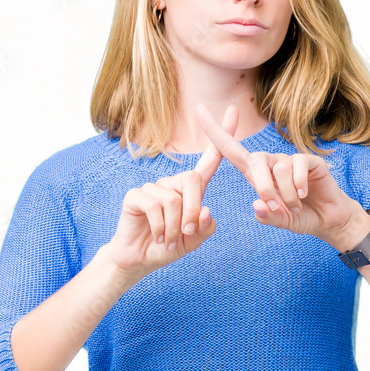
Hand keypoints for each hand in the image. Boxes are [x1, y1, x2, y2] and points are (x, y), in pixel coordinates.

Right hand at [107, 106, 239, 275]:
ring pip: (174, 199)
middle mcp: (172, 183)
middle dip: (192, 211)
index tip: (233, 111)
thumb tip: (205, 209)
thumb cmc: (168, 246)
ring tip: (167, 240)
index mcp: (191, 190)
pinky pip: (154, 206)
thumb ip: (204, 228)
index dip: (222, 137)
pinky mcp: (135, 195)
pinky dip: (160, 227)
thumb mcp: (193, 241)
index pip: (210, 160)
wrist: (139, 259)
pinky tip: (157, 236)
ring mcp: (153, 187)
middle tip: (186, 233)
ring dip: (174, 227)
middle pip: (193, 180)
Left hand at [194, 104, 363, 247]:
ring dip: (286, 193)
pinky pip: (297, 166)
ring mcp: (290, 160)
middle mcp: (270, 163)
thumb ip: (268, 217)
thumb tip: (257, 205)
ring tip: (295, 204)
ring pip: (278, 168)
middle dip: (262, 186)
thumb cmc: (300, 217)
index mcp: (255, 174)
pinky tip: (305, 194)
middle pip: (254, 160)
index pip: (230, 150)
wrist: (328, 219)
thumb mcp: (280, 221)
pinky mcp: (309, 160)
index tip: (199, 110)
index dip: (215, 131)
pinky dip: (299, 185)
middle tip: (274, 206)